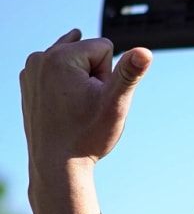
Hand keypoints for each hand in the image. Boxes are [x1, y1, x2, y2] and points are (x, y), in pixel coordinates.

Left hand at [20, 29, 152, 169]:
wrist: (58, 164)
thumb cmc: (88, 136)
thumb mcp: (115, 104)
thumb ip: (129, 73)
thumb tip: (145, 52)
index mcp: (62, 56)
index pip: (104, 48)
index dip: (108, 76)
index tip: (95, 99)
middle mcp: (41, 57)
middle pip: (88, 52)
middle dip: (93, 76)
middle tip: (84, 106)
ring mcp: (31, 69)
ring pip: (73, 61)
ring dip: (78, 79)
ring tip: (74, 106)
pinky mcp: (27, 81)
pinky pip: (56, 71)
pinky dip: (63, 83)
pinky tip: (63, 103)